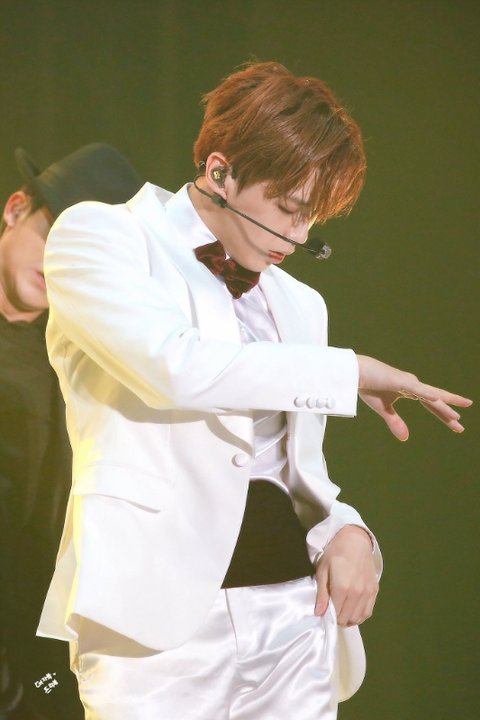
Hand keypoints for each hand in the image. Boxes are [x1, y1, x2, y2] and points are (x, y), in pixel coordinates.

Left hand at [314, 525, 378, 626]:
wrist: (355, 541)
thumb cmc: (335, 554)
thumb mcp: (323, 570)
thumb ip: (322, 593)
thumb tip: (319, 613)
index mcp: (342, 587)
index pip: (336, 614)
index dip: (329, 616)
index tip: (325, 610)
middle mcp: (357, 593)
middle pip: (347, 618)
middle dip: (338, 618)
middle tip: (333, 609)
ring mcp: (368, 592)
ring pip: (358, 618)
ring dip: (349, 619)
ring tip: (342, 610)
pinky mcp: (375, 590)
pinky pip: (368, 612)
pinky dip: (360, 615)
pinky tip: (353, 610)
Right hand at [357, 355, 472, 440]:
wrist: (354, 372)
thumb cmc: (368, 386)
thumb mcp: (383, 409)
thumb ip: (395, 422)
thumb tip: (405, 439)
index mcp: (410, 390)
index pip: (431, 404)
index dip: (443, 414)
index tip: (457, 423)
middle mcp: (413, 385)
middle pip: (435, 400)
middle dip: (449, 412)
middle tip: (460, 425)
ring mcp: (408, 382)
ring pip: (430, 395)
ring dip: (443, 406)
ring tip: (457, 416)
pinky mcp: (400, 381)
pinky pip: (417, 389)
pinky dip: (427, 394)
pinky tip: (438, 399)